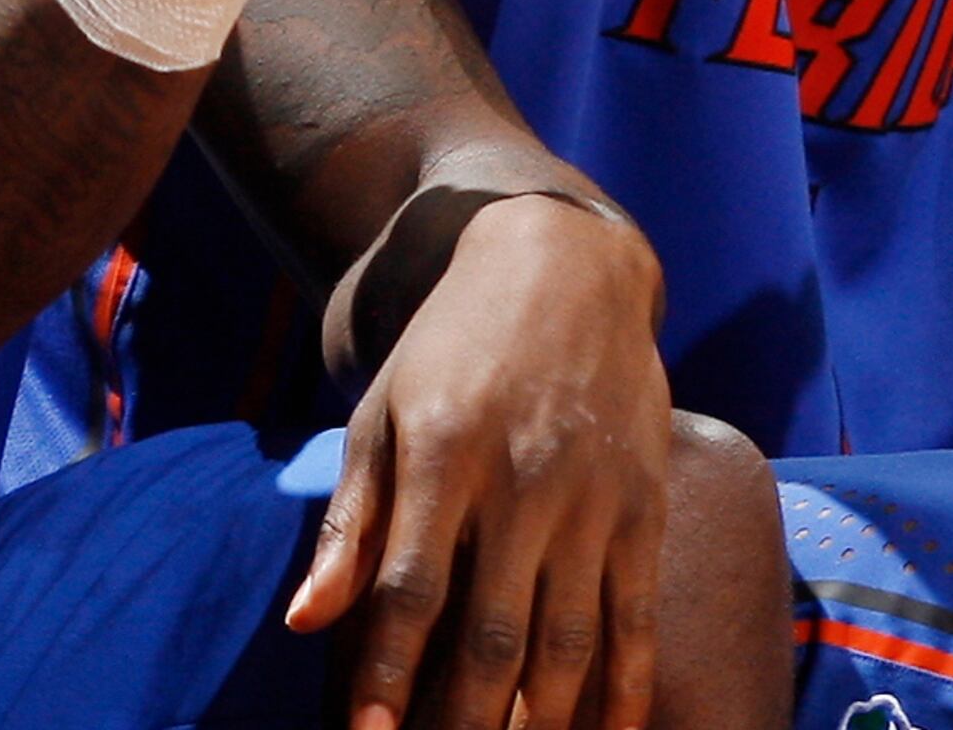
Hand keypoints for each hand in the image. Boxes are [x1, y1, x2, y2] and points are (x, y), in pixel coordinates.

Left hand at [287, 197, 671, 729]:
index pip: (410, 591)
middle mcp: (523, 482)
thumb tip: (307, 623)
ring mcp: (593, 498)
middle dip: (464, 720)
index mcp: (444, 454)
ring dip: (538, 721)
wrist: (566, 268)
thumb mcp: (385, 413)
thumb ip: (351, 524)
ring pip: (567, 643)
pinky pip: (636, 618)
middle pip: (492, 635)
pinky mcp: (645, 507)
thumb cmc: (453, 348)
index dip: (388, 678)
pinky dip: (624, 689)